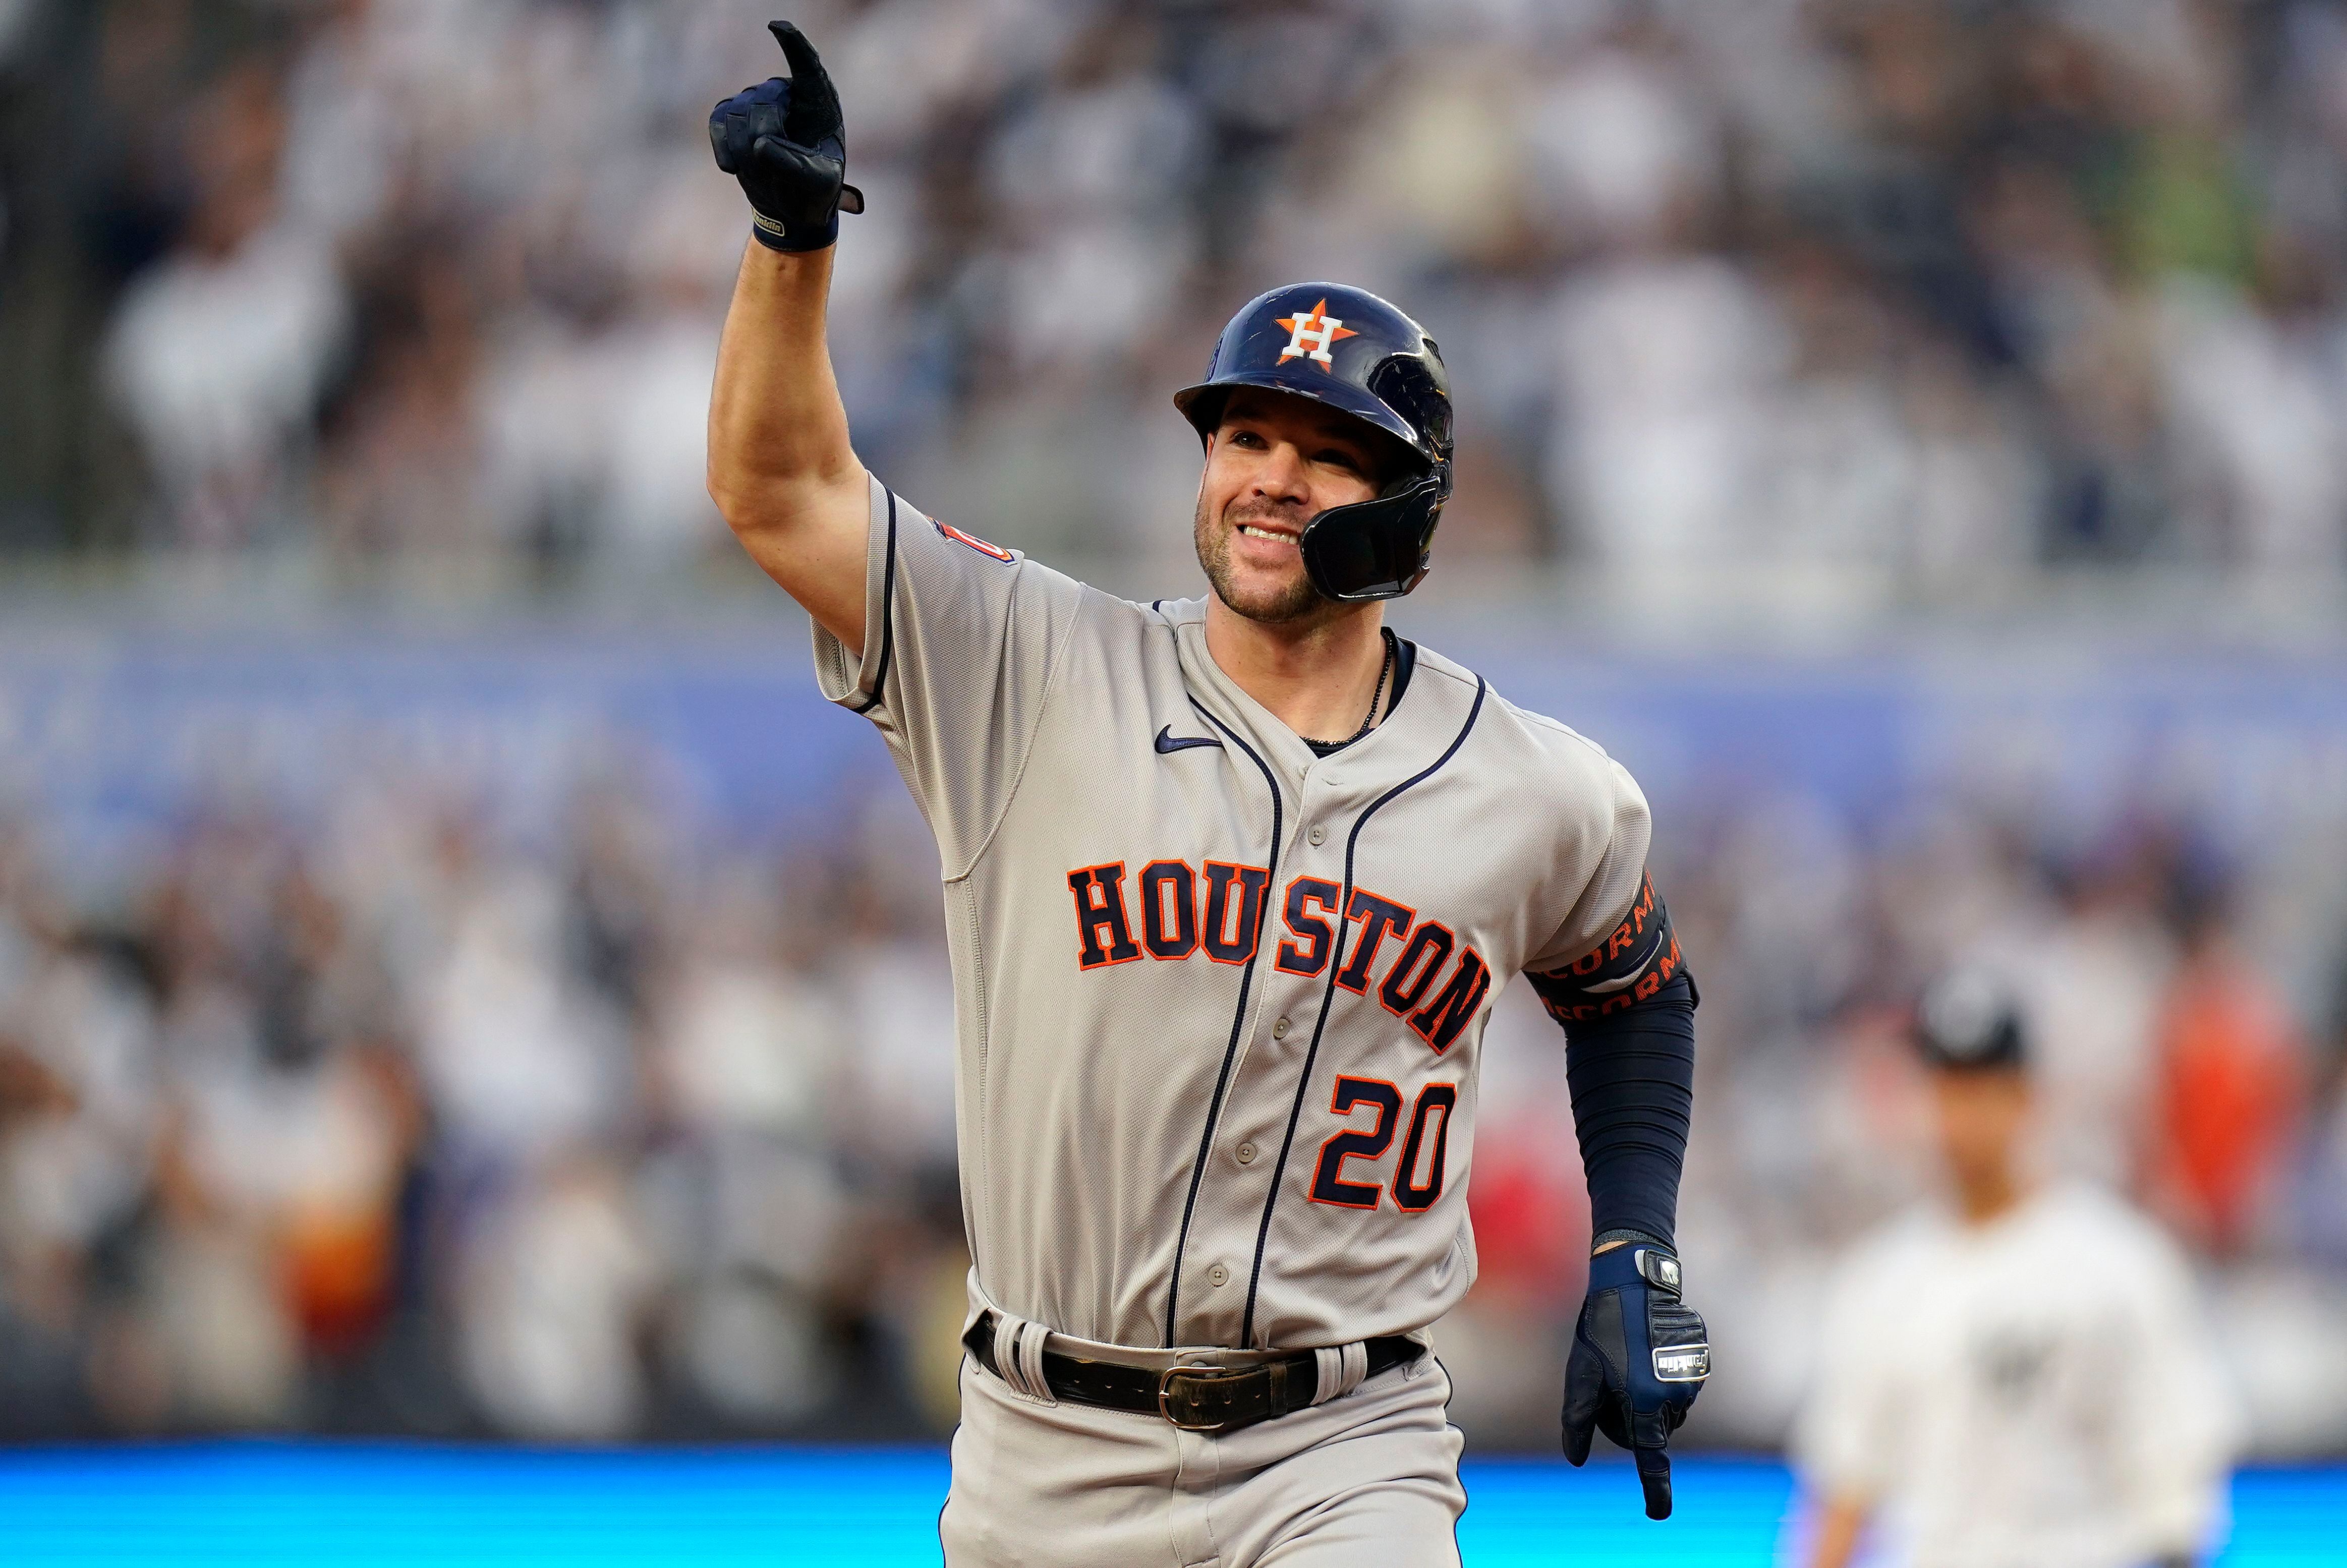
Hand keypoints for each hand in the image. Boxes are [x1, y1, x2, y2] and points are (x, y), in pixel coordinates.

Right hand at [708, 20, 864, 252]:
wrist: (793, 206)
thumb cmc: (815, 190)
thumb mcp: (818, 184)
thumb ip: (794, 165)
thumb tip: (759, 144)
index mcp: (819, 101)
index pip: (807, 65)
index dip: (794, 44)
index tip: (779, 27)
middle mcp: (787, 92)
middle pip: (762, 101)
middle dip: (764, 138)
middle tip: (772, 166)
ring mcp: (756, 100)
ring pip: (736, 115)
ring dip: (744, 151)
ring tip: (763, 171)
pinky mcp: (732, 114)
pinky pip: (718, 121)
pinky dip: (723, 148)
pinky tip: (732, 166)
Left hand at [1561, 1241, 1708, 1519]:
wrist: (1635, 1282)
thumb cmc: (1602, 1329)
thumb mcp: (1582, 1374)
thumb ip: (1578, 1420)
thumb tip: (1575, 1459)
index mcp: (1644, 1403)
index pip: (1650, 1457)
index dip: (1654, 1489)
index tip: (1658, 1513)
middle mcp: (1674, 1396)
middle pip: (1653, 1429)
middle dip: (1632, 1419)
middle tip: (1609, 1382)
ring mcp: (1692, 1378)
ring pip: (1667, 1409)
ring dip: (1648, 1398)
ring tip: (1627, 1359)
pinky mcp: (1701, 1361)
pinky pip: (1679, 1384)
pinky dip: (1662, 1377)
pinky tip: (1645, 1349)